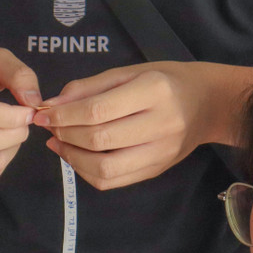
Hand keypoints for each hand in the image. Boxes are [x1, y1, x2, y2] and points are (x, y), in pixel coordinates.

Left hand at [34, 62, 212, 190]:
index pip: (98, 110)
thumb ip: (89, 87)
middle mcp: (161, 124)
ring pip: (105, 168)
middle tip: (50, 127)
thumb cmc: (165, 81)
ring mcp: (161, 153)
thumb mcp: (129, 71)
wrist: (208, 103)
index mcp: (154, 91)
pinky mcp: (156, 170)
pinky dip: (87, 171)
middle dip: (65, 135)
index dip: (64, 116)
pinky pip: (113, 181)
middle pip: (99, 140)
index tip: (44, 114)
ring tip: (59, 144)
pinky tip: (76, 156)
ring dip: (73, 158)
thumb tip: (52, 105)